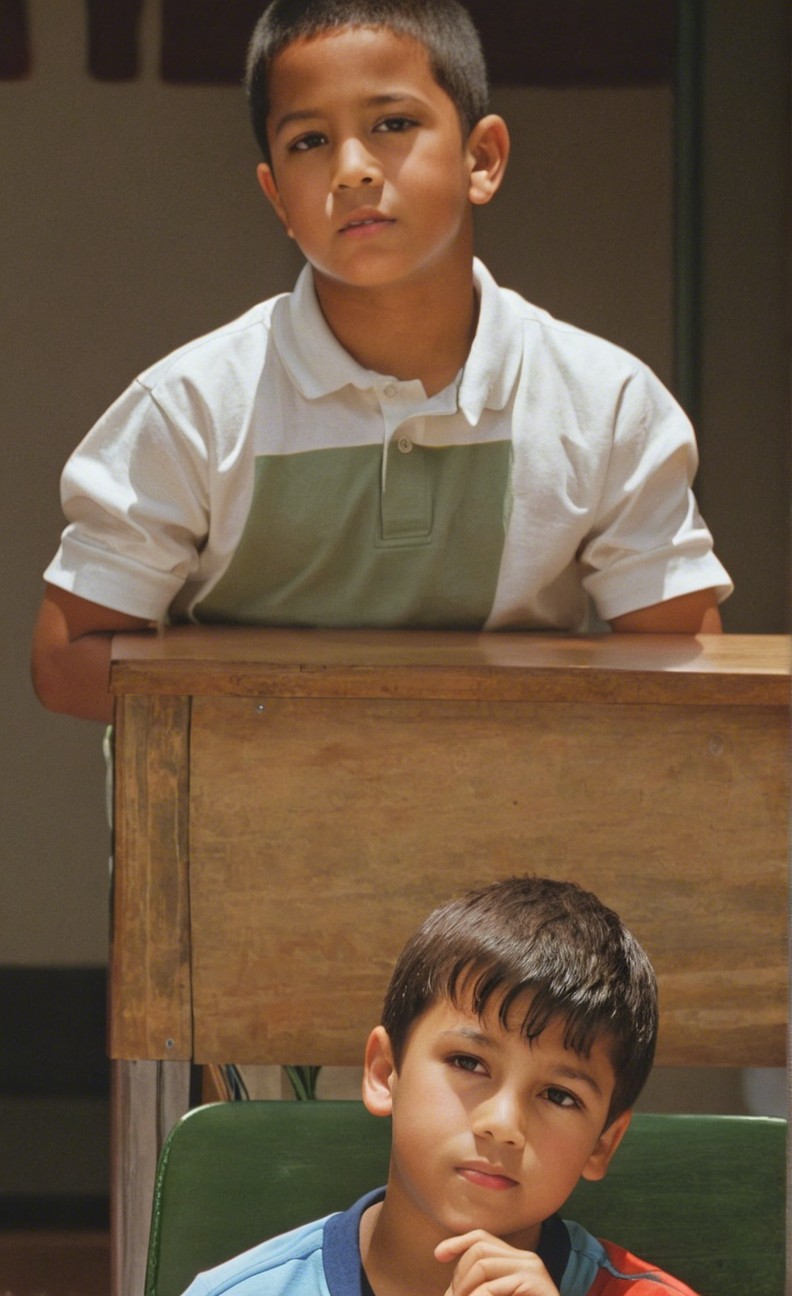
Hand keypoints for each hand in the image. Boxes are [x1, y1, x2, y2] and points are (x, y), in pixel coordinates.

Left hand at [435, 1231, 559, 1295]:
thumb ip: (480, 1291)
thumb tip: (449, 1292)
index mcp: (517, 1260)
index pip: (482, 1238)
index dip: (457, 1243)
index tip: (438, 1256)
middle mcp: (526, 1259)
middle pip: (479, 1249)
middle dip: (459, 1276)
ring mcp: (532, 1269)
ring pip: (482, 1264)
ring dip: (464, 1289)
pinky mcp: (535, 1282)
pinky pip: (492, 1287)